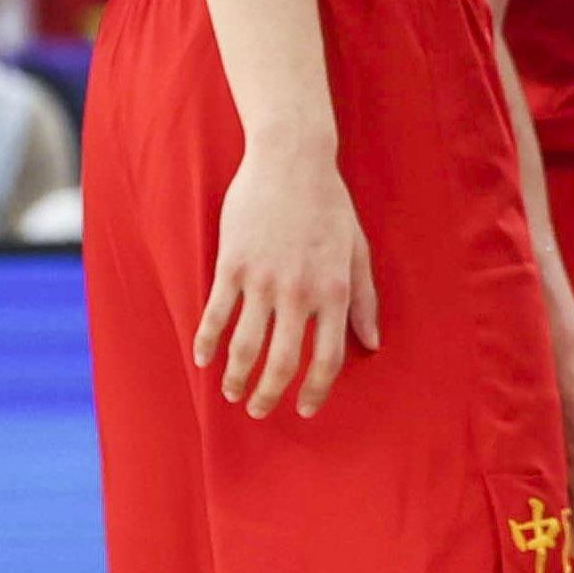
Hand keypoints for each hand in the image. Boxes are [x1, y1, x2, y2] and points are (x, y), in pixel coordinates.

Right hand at [199, 142, 375, 416]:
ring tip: (231, 393)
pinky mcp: (232, 266)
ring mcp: (262, 281)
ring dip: (236, 378)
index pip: (326, 359)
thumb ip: (364, 301)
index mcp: (334, 293)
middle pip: (281, 362)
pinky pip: (216, 315)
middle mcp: (298, 293)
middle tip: (259, 411)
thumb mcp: (357, 252)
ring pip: (245, 346)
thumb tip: (371, 344)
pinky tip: (203, 359)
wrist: (292, 161)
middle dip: (269, 395)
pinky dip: (207, 342)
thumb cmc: (329, 206)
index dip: (315, 391)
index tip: (304, 408)